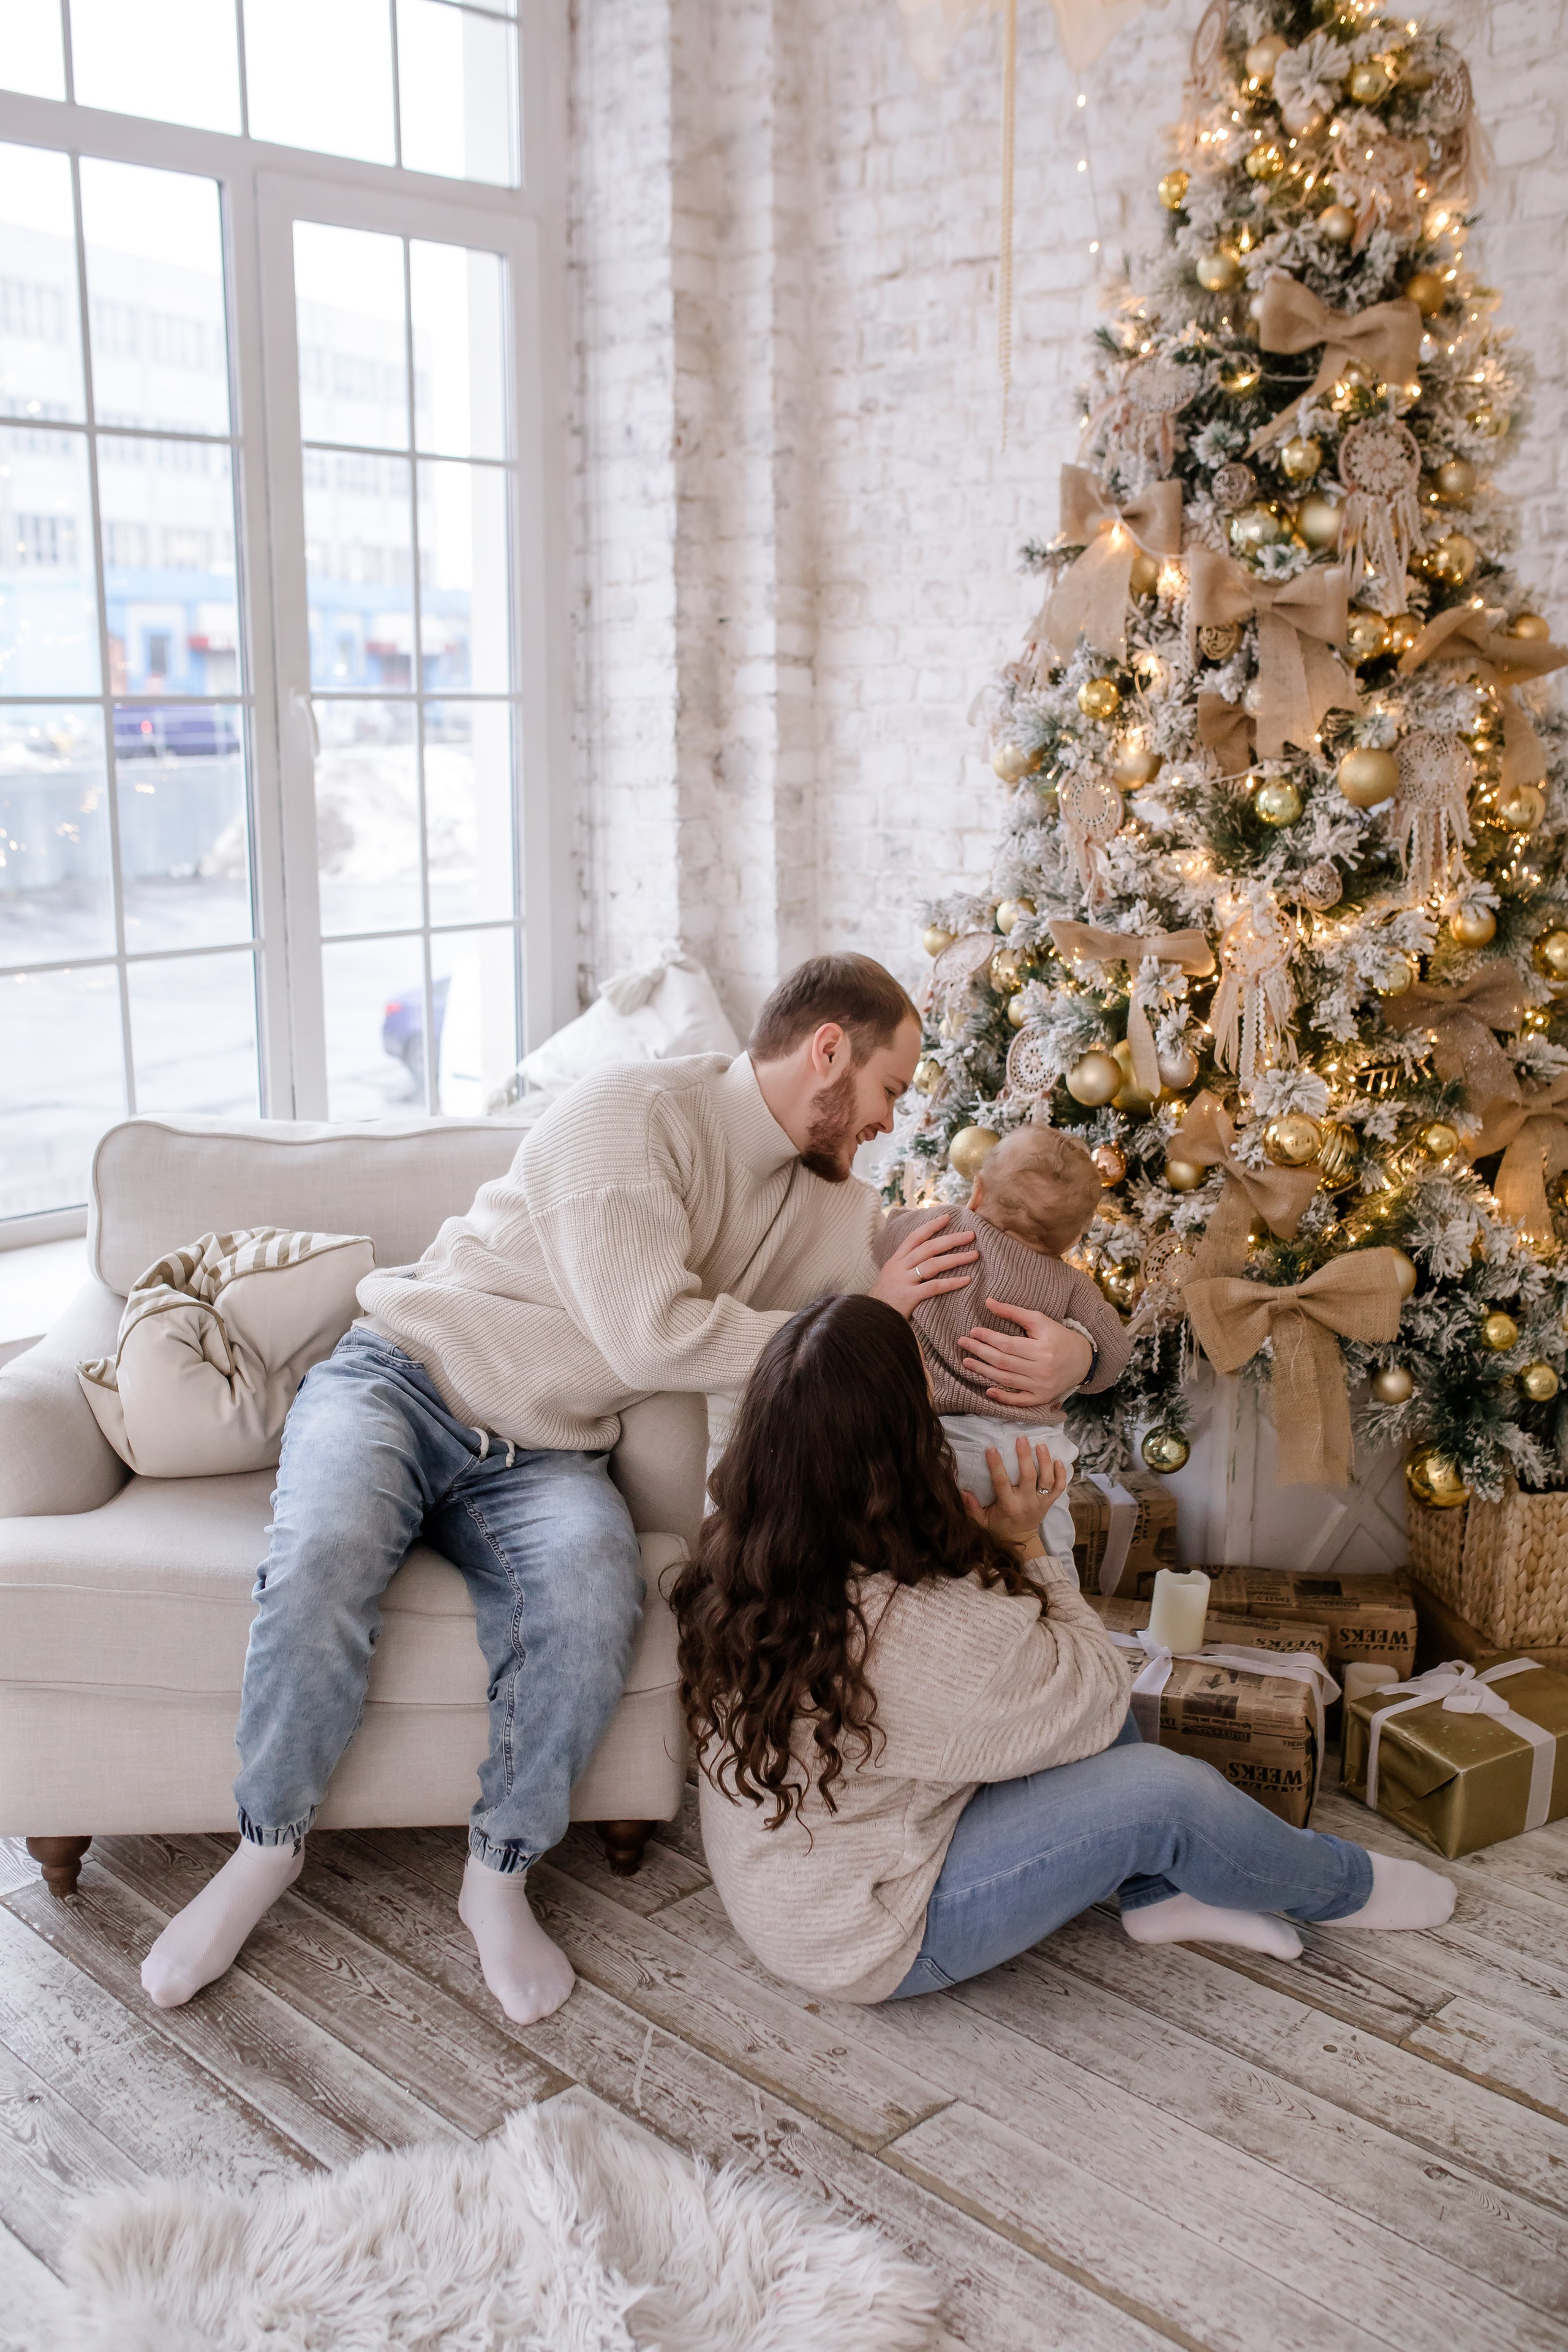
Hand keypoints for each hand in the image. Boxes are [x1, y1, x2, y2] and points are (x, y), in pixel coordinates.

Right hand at [870, 1214, 977, 1318]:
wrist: (870, 1317)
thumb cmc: (883, 1299)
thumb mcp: (890, 1276)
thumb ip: (904, 1266)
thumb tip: (924, 1258)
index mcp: (896, 1260)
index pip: (914, 1237)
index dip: (931, 1226)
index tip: (947, 1218)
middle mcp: (900, 1267)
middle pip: (928, 1247)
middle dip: (951, 1239)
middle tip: (970, 1235)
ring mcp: (904, 1281)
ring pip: (933, 1264)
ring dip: (956, 1258)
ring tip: (974, 1255)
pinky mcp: (909, 1296)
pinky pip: (934, 1287)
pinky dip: (952, 1283)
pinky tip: (966, 1280)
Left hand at [959, 1301, 1091, 1411]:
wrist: (1083, 1360)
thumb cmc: (1058, 1336)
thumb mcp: (1039, 1320)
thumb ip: (1013, 1312)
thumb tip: (988, 1302)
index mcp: (1042, 1348)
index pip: (1007, 1344)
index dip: (987, 1338)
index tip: (972, 1331)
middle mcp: (1042, 1369)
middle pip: (1003, 1362)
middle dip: (980, 1352)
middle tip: (963, 1344)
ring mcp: (1041, 1386)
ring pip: (1006, 1380)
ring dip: (983, 1372)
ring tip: (966, 1362)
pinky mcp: (1041, 1398)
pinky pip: (1019, 1401)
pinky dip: (1003, 1398)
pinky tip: (987, 1391)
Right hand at [962, 1435, 1068, 1552]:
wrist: (1021, 1541)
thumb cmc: (999, 1528)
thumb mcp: (981, 1521)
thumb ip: (971, 1507)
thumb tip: (961, 1491)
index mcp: (1008, 1506)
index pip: (1002, 1482)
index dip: (996, 1465)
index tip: (991, 1449)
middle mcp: (1026, 1502)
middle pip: (1028, 1476)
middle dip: (1025, 1456)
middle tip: (1021, 1439)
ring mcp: (1040, 1502)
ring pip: (1047, 1479)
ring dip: (1045, 1461)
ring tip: (1041, 1445)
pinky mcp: (1049, 1502)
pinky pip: (1059, 1487)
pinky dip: (1061, 1474)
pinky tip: (1059, 1460)